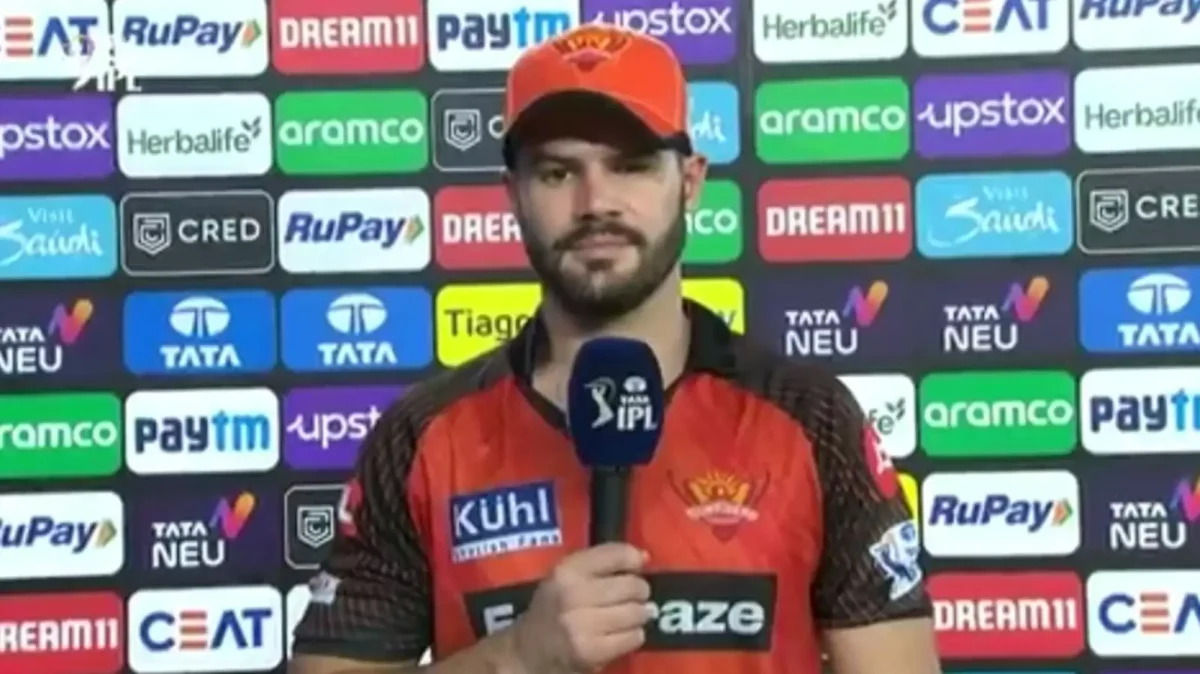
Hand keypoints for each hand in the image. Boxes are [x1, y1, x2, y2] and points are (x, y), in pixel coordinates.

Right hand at [511, 543, 652, 672]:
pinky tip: (620, 635)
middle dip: (639, 592)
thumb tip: (644, 556)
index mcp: (566, 570)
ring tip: (627, 617)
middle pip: (633, 586)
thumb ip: (602, 562)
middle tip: (633, 598)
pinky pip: (633, 638)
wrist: (527, 653)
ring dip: (638, 616)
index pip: (617, 554)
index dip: (634, 560)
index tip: (636, 567)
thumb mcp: (566, 576)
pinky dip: (633, 636)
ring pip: (636, 613)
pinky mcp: (592, 652)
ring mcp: (582, 625)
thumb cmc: (552, 609)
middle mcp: (573, 594)